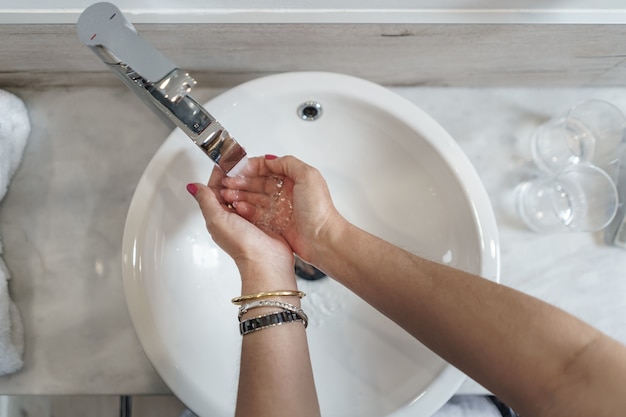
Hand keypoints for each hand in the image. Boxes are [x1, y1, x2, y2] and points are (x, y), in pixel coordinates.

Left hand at [187, 161, 295, 290]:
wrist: (267, 261)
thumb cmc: (242, 246)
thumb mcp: (217, 219)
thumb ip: (205, 200)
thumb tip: (192, 187)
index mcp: (218, 214)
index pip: (215, 186)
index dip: (220, 171)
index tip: (227, 158)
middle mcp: (233, 215)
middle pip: (232, 187)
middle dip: (236, 174)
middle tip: (242, 162)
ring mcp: (250, 216)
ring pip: (248, 191)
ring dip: (251, 182)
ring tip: (254, 173)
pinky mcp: (266, 218)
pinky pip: (264, 199)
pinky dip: (264, 191)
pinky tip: (268, 185)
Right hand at [220, 155, 342, 265]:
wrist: (323, 239)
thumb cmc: (319, 210)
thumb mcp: (308, 176)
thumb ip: (288, 163)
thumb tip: (270, 160)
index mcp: (294, 179)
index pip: (268, 168)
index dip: (251, 167)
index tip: (237, 168)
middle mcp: (286, 193)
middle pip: (258, 182)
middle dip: (241, 181)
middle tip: (228, 182)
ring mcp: (280, 209)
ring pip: (255, 198)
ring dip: (240, 194)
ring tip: (228, 195)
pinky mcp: (275, 223)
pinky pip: (256, 214)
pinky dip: (246, 210)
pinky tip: (237, 208)